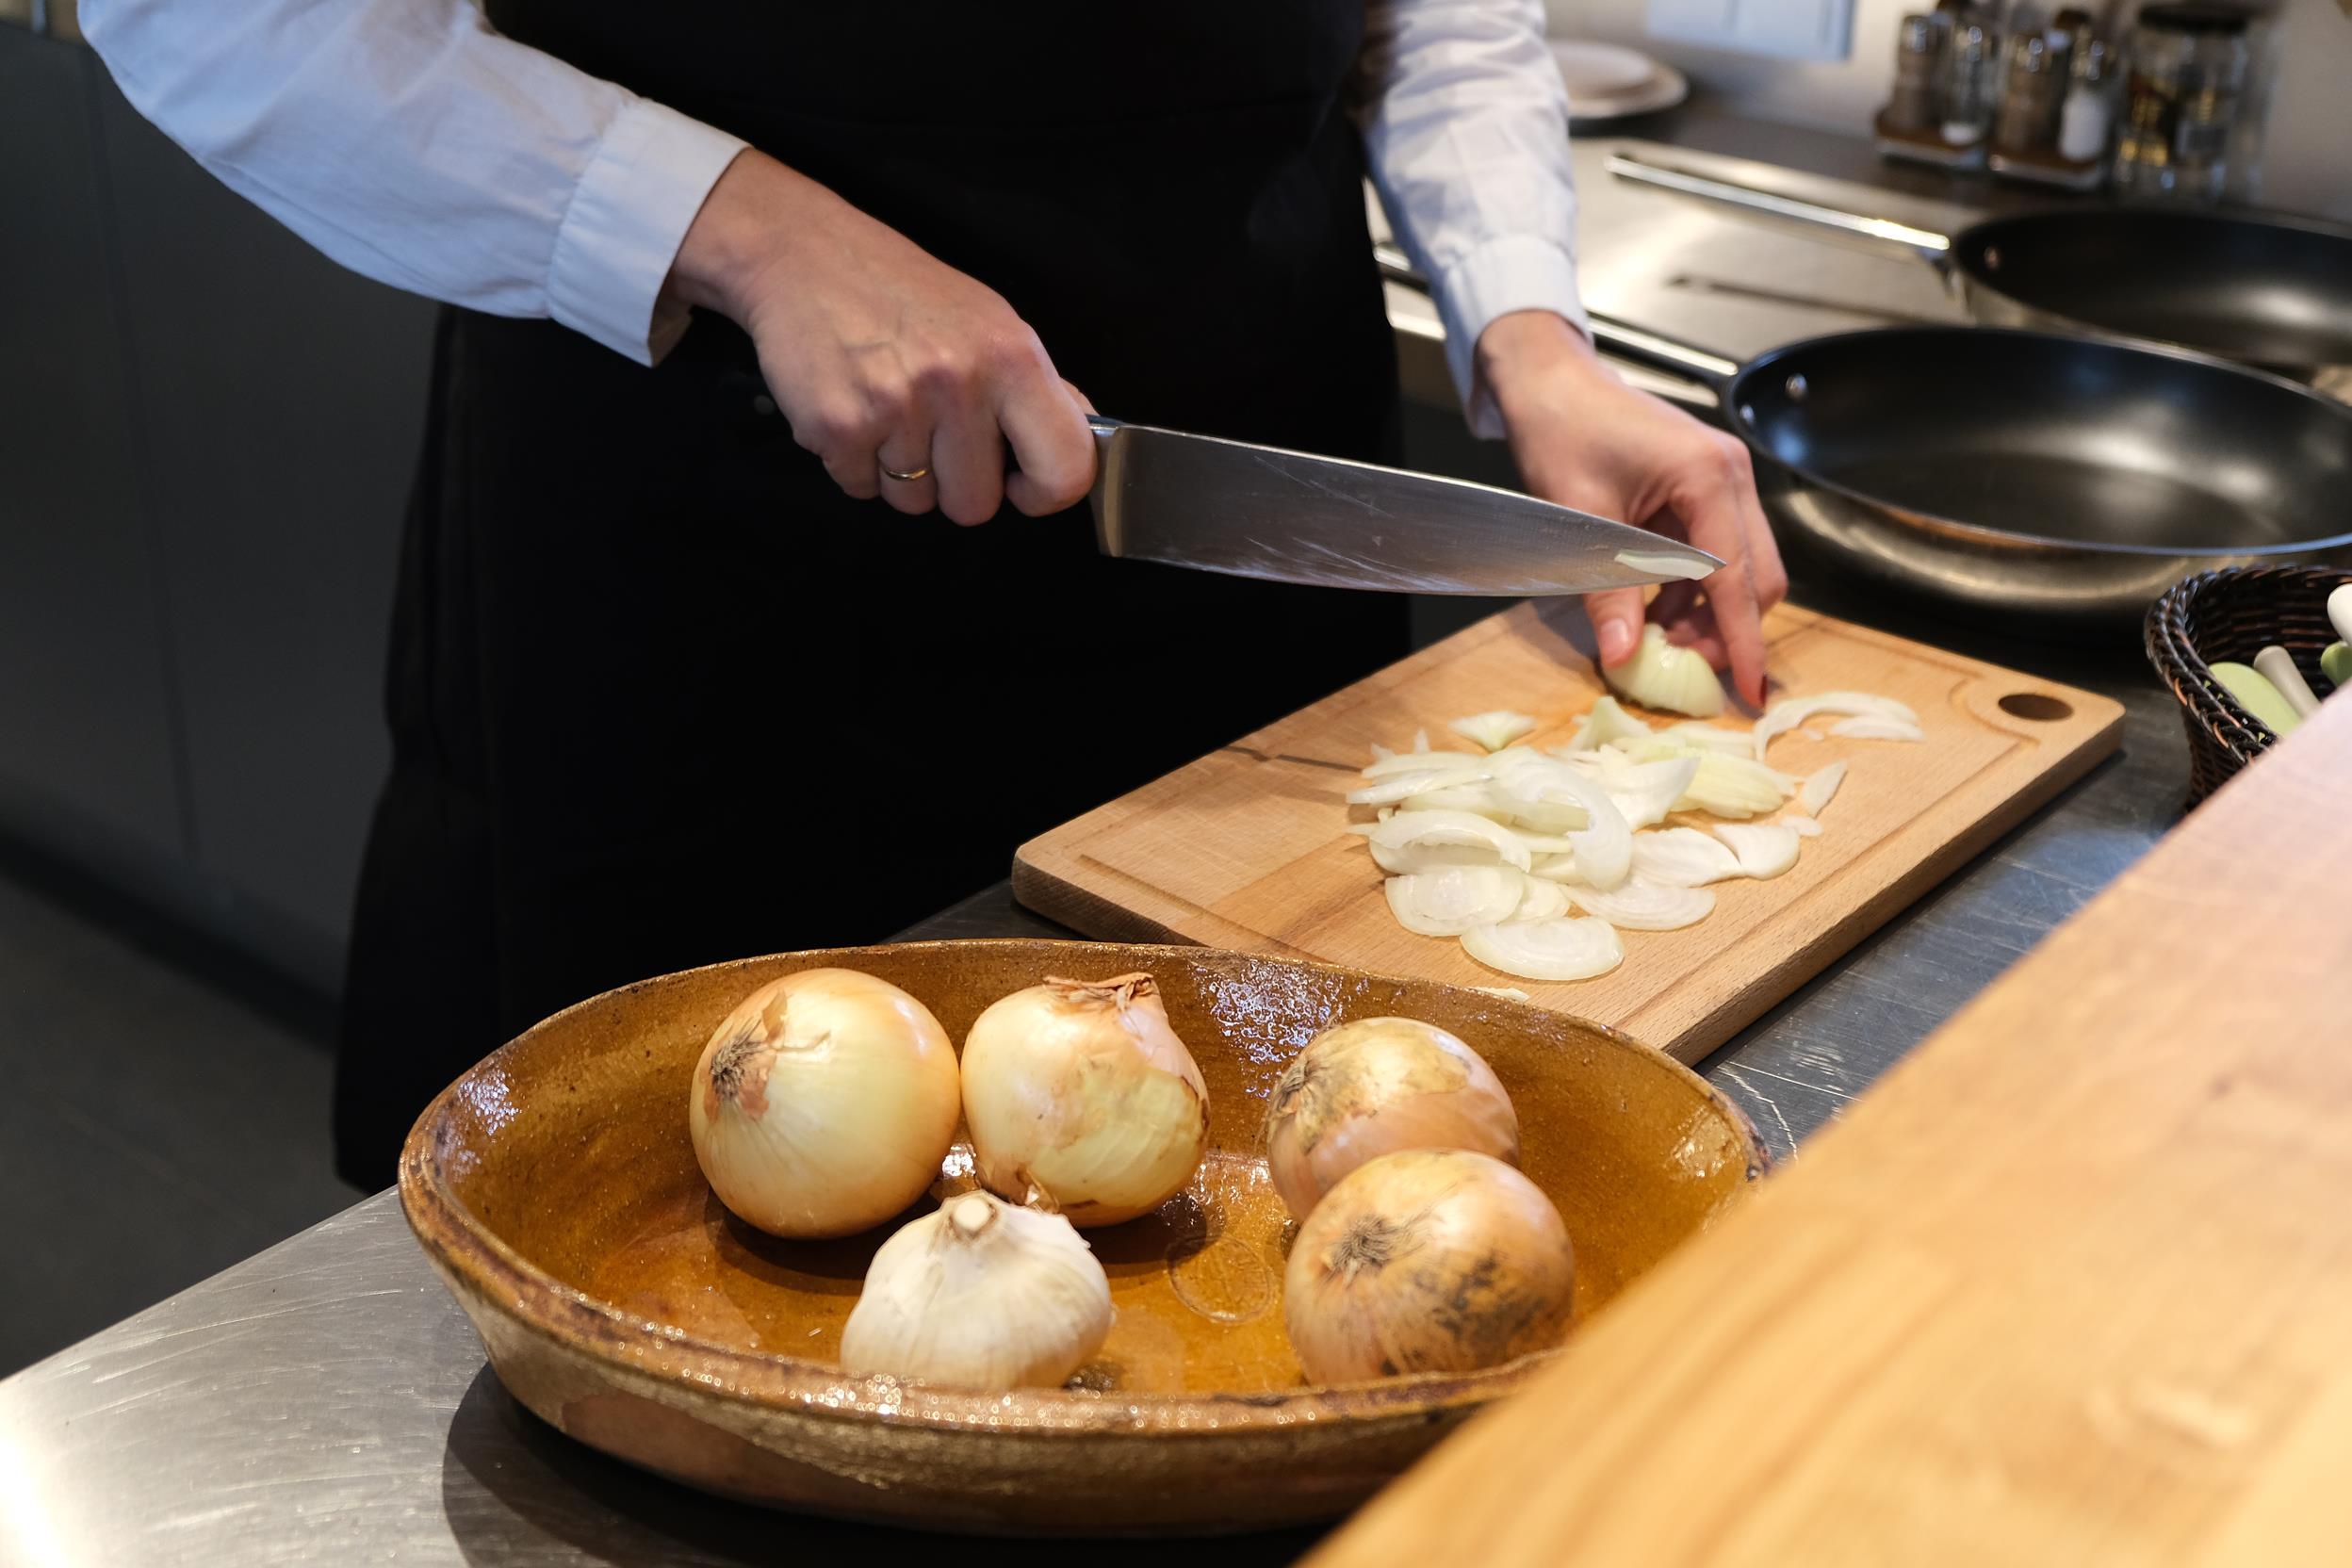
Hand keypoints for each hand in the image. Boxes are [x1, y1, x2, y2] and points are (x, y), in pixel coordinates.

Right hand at [668, 150, 1095, 523]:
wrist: (802, 254)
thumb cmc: (899, 290)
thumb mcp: (986, 318)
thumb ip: (1033, 385)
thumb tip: (1080, 434)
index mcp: (1011, 357)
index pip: (1065, 468)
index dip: (1046, 494)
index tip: (1020, 484)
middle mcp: (960, 383)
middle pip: (975, 506)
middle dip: (952, 483)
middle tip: (929, 430)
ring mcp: (897, 408)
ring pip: (914, 503)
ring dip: (898, 472)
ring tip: (885, 409)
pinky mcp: (838, 427)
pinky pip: (859, 488)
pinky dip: (851, 462)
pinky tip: (850, 407)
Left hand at [1476, 310, 1787, 706]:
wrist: (1550, 381)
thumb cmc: (1561, 430)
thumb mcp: (1579, 519)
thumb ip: (1606, 592)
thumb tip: (1623, 656)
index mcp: (1708, 477)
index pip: (1736, 578)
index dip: (1743, 641)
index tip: (1752, 692)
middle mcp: (1731, 476)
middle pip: (1757, 575)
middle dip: (1729, 629)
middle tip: (1683, 667)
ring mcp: (1723, 479)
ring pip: (1741, 566)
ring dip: (1708, 611)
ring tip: (1660, 640)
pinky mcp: (1705, 487)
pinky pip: (1716, 551)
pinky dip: (1693, 587)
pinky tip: (1654, 608)